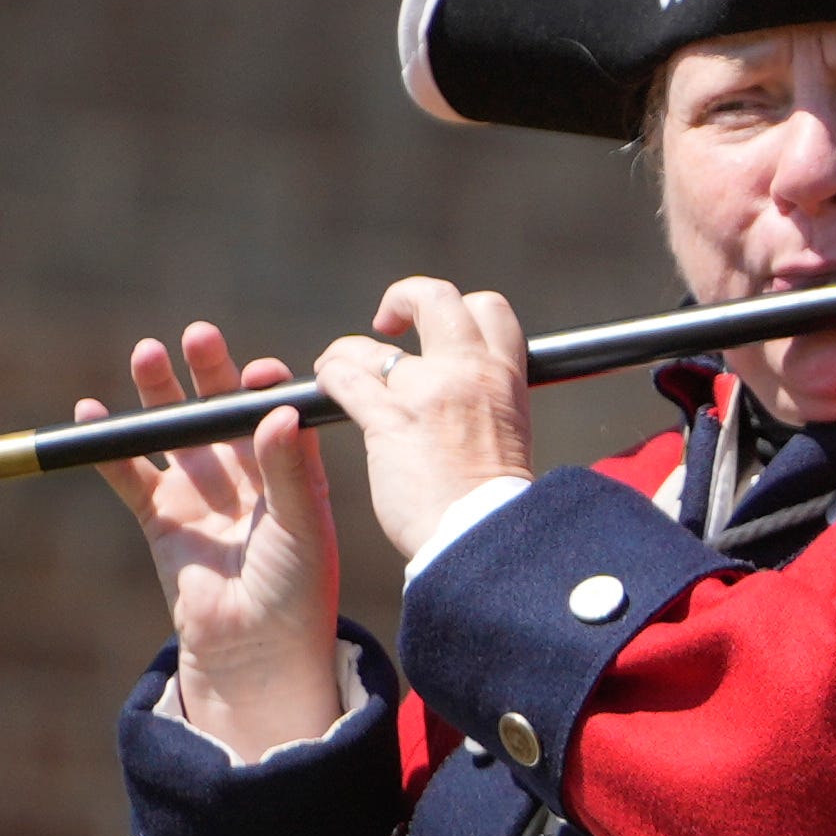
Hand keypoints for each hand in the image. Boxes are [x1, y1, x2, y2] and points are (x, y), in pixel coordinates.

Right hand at [84, 325, 348, 758]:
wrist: (255, 651)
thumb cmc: (297, 590)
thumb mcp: (302, 527)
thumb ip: (288, 471)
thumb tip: (280, 411)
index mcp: (292, 472)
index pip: (275, 414)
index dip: (265, 389)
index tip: (259, 368)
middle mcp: (246, 475)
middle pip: (222, 412)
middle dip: (209, 373)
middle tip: (198, 336)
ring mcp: (200, 493)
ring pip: (174, 433)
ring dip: (159, 395)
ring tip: (147, 354)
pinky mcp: (160, 518)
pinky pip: (129, 473)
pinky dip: (109, 446)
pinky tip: (91, 412)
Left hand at [318, 279, 537, 565]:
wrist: (487, 537)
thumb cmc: (496, 501)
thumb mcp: (510, 433)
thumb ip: (488, 401)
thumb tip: (468, 394)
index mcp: (505, 376)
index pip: (489, 308)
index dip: (458, 309)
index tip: (436, 333)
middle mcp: (470, 372)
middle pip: (437, 298)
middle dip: (406, 299)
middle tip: (388, 324)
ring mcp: (428, 392)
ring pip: (374, 345)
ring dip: (349, 353)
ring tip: (339, 370)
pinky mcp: (389, 420)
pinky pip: (346, 378)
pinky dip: (330, 377)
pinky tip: (326, 390)